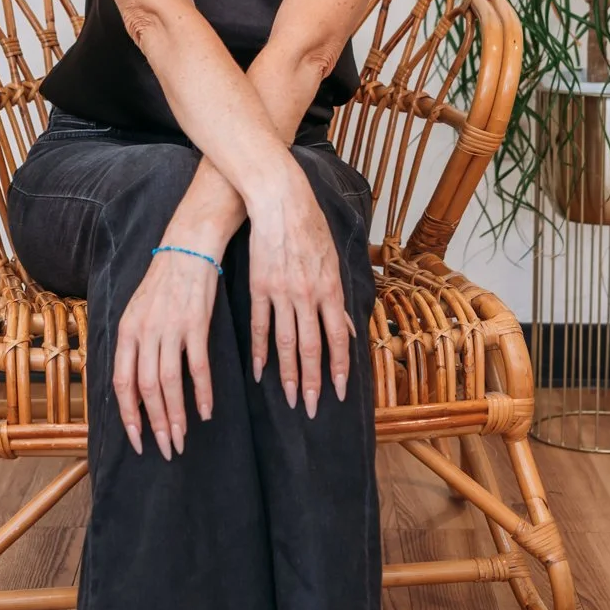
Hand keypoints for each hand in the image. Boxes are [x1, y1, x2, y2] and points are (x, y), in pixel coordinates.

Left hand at [113, 247, 220, 459]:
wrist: (188, 247)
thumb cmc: (164, 283)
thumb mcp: (138, 312)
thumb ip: (134, 347)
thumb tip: (134, 386)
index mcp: (127, 331)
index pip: (122, 383)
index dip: (129, 415)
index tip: (138, 441)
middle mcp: (145, 332)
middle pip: (147, 389)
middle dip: (155, 424)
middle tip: (166, 449)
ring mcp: (171, 328)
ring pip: (170, 383)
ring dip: (176, 416)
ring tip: (183, 439)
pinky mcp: (196, 324)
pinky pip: (198, 366)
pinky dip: (202, 392)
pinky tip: (206, 411)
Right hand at [248, 162, 353, 417]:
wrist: (282, 200)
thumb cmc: (311, 227)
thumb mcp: (334, 262)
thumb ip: (339, 301)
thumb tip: (349, 332)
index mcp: (331, 289)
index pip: (338, 338)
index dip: (339, 368)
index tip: (339, 392)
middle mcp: (309, 295)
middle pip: (312, 348)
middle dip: (314, 382)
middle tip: (312, 409)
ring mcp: (283, 293)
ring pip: (286, 343)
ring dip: (290, 375)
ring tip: (291, 399)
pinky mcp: (260, 287)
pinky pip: (260, 326)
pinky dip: (260, 351)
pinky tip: (260, 371)